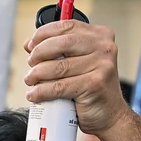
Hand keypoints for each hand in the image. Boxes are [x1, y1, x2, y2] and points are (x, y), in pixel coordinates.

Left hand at [23, 20, 129, 137]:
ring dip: (37, 74)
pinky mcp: (94, 85)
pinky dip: (42, 91)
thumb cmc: (92, 88)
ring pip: (58, 67)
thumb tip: (30, 45)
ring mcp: (102, 66)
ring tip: (31, 80)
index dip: (43, 33)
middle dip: (39, 53)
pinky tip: (35, 94)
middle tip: (31, 64)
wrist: (110, 115)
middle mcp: (104, 47)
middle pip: (61, 43)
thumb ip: (59, 50)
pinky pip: (60, 86)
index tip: (30, 45)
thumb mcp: (79, 62)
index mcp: (101, 36)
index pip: (67, 25)